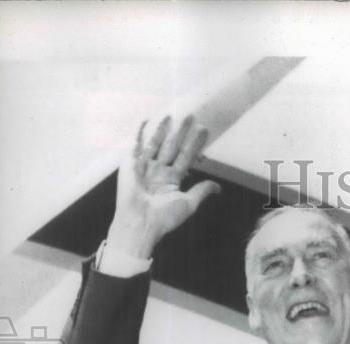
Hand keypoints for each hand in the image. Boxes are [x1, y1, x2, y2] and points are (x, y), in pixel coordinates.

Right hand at [107, 115, 220, 257]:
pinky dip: (139, 132)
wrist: (140, 222)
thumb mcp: (188, 203)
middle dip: (181, 132)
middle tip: (191, 116)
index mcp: (171, 180)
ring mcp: (144, 166)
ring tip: (172, 114)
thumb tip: (219, 187)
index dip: (195, 144)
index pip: (186, 157)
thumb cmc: (164, 217)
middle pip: (172, 146)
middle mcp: (158, 171)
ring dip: (163, 129)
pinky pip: (135, 144)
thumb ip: (202, 191)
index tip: (204, 130)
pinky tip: (146, 119)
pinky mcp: (130, 163)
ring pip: (156, 143)